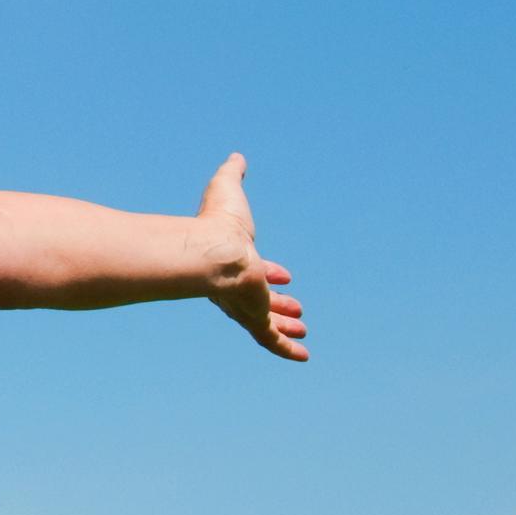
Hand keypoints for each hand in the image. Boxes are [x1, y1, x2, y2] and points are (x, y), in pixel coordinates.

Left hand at [194, 152, 306, 361]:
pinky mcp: (253, 319)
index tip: (283, 274)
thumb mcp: (227, 190)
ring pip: (267, 321)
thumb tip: (236, 157)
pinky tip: (303, 357)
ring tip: (303, 329)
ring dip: (285, 325)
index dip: (267, 271)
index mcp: (231, 260)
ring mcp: (244, 304)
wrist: (213, 253)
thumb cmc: (217, 223)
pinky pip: (271, 340)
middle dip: (277, 303)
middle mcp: (235, 285)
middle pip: (259, 298)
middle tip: (296, 306)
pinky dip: (286, 349)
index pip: (252, 270)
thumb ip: (231, 174)